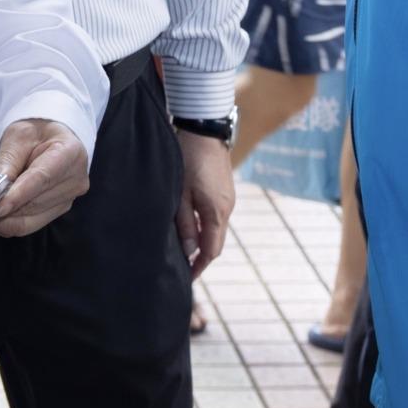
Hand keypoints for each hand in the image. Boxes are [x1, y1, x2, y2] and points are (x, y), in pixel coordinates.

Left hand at [0, 118, 89, 237]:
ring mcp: (70, 197)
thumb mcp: (17, 137)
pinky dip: (11, 221)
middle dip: (4, 209)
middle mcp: (75, 179)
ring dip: (5, 219)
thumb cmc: (36, 132)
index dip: (18, 195)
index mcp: (70, 152)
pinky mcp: (60, 209)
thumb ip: (5, 162)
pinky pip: (33, 223)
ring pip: (33, 219)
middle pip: (36, 203)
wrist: (50, 136)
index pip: (42, 178)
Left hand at [176, 129, 234, 279]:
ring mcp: (228, 199)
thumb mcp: (180, 193)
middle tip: (184, 268)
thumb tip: (189, 251)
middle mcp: (227, 209)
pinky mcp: (224, 191)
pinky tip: (190, 226)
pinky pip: (215, 216)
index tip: (188, 278)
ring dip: (202, 240)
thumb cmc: (187, 159)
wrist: (203, 129)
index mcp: (217, 212)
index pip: (212, 250)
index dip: (200, 266)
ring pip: (215, 229)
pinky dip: (204, 226)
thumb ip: (184, 223)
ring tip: (184, 249)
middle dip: (201, 257)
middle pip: (216, 242)